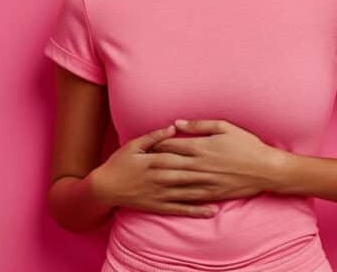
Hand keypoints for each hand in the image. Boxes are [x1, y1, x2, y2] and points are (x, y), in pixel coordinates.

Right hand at [90, 124, 219, 217]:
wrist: (104, 188)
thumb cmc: (119, 163)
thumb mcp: (134, 145)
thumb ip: (155, 136)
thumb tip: (174, 126)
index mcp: (156, 160)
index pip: (183, 156)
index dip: (203, 155)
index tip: (221, 152)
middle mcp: (161, 178)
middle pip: (191, 174)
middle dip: (212, 173)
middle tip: (233, 171)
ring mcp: (161, 194)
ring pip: (189, 193)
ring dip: (210, 192)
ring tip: (229, 190)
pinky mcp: (159, 207)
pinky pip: (181, 210)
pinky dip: (197, 211)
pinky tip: (212, 211)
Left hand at [146, 119, 284, 202]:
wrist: (265, 169)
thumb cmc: (247, 145)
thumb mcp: (225, 127)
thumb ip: (199, 125)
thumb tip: (178, 122)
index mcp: (201, 146)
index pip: (170, 145)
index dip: (155, 144)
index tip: (146, 145)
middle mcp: (199, 165)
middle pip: (167, 164)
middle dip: (151, 163)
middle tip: (139, 164)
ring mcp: (204, 181)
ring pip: (174, 182)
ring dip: (158, 180)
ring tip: (146, 179)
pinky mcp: (210, 194)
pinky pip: (187, 196)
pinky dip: (174, 195)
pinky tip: (164, 195)